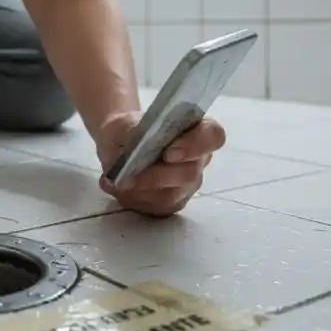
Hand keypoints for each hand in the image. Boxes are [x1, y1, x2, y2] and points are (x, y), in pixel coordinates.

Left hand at [94, 111, 226, 216]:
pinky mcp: (173, 203)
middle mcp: (199, 159)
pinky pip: (157, 207)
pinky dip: (134, 199)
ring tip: (117, 180)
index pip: (213, 136)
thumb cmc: (128, 130)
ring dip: (141, 190)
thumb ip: (132, 130)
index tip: (169, 153)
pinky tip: (118, 188)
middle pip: (190, 172)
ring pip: (171, 195)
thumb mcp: (124, 123)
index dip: (195, 145)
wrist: (118, 146)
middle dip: (158, 176)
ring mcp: (188, 185)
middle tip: (130, 175)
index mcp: (197, 130)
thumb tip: (135, 145)